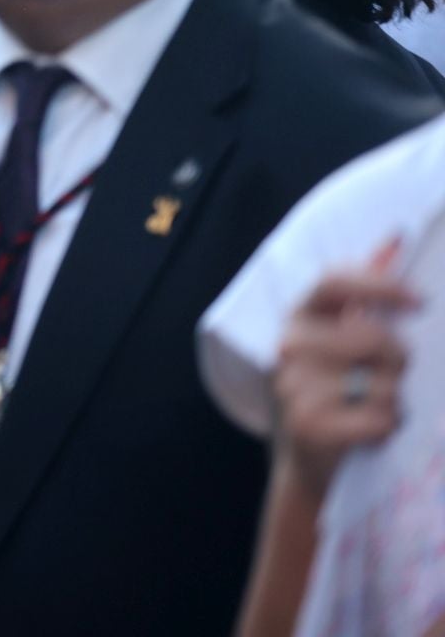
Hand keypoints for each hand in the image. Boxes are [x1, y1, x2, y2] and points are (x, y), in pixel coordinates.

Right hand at [272, 257, 416, 501]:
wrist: (305, 466)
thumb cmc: (333, 397)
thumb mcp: (337, 344)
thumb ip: (363, 299)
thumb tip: (394, 239)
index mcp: (296, 318)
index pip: (332, 282)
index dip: (378, 285)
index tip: (418, 301)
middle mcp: (288, 347)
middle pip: (373, 337)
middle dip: (398, 362)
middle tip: (385, 381)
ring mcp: (294, 386)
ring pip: (382, 383)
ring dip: (394, 402)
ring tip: (373, 411)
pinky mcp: (310, 425)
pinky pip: (379, 418)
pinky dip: (387, 429)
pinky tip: (370, 434)